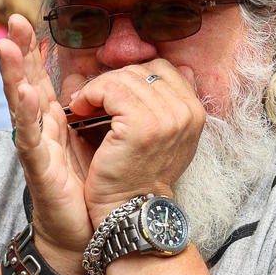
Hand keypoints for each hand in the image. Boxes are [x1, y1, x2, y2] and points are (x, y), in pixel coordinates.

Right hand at [0, 15, 94, 274]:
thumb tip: (127, 82)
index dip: (36, 49)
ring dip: (12, 73)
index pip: (43, 76)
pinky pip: (31, 136)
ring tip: (5, 45)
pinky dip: (25, 113)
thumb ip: (108, 111)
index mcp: (57, 119)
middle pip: (25, 80)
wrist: (93, 231)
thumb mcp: (106, 139)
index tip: (30, 18)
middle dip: (19, 49)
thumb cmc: (97, 187)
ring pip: (20, 102)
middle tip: (13, 19)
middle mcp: (42, 128)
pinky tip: (23, 93)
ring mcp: (37, 146)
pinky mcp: (39, 166)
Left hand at [65, 61, 203, 223]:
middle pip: (142, 71)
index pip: (162, 69)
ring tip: (84, 106)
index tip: (114, 98)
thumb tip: (160, 65)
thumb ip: (167, 104)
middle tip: (93, 101)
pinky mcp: (142, 124)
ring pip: (123, 78)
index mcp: (195, 111)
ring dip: (97, 89)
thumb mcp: (166, 137)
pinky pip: (110, 89)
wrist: (132, 210)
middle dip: (112, 83)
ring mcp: (167, 117)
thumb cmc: (140, 175)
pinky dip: (90, 95)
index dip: (132, 78)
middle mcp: (186, 111)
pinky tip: (80, 109)